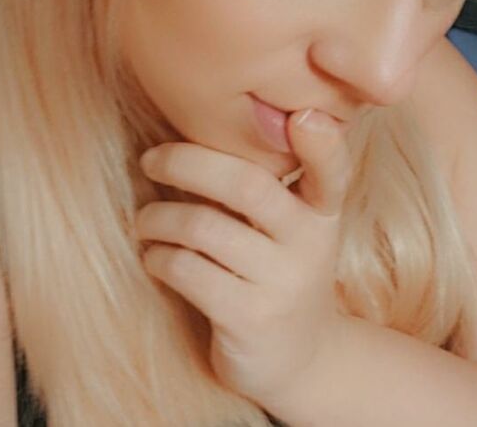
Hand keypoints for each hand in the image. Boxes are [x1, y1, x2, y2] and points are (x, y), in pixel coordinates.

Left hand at [134, 108, 352, 410]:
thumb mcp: (295, 226)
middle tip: (151, 159)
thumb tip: (201, 117)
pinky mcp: (249, 319)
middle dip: (188, 163)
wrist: (301, 360)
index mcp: (323, 211)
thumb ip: (268, 181)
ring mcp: (282, 284)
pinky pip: (188, 271)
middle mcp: (311, 243)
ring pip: (204, 228)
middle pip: (247, 186)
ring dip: (159, 216)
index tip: (304, 117)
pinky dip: (159, 256)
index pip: (332, 171)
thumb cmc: (279, 269)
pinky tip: (154, 255)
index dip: (322, 145)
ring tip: (145, 218)